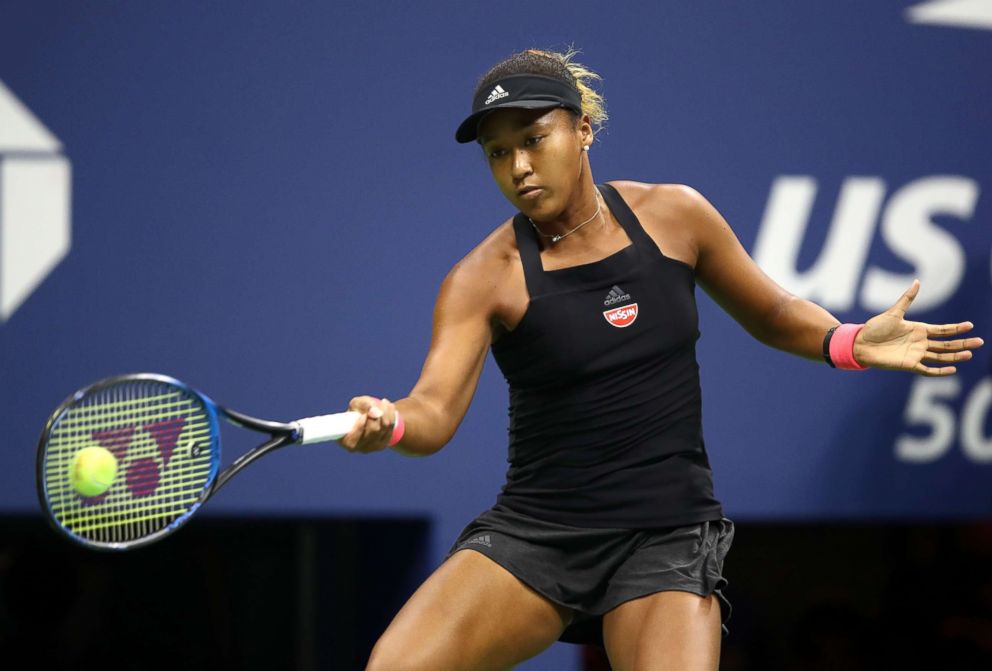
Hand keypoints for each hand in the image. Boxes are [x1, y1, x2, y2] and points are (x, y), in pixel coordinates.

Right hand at [338, 396, 397, 452]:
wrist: (370, 416)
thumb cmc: (358, 410)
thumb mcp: (357, 403)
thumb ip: (364, 406)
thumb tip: (377, 413)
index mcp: (344, 440)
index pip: (353, 439)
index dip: (360, 426)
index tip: (363, 415)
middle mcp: (357, 447)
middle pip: (373, 430)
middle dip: (377, 414)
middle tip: (376, 405)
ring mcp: (370, 448)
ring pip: (384, 427)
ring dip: (386, 412)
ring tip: (383, 402)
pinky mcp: (382, 445)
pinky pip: (391, 427)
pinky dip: (391, 415)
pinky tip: (389, 407)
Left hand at [853, 280, 983, 375]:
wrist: (860, 344)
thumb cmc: (874, 328)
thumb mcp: (893, 313)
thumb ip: (907, 299)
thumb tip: (917, 282)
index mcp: (918, 329)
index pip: (942, 330)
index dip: (956, 328)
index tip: (970, 325)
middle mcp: (920, 342)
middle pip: (946, 344)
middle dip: (963, 343)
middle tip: (980, 342)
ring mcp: (915, 354)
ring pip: (940, 356)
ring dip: (955, 356)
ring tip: (970, 354)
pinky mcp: (908, 365)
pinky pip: (927, 369)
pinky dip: (939, 371)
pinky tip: (952, 369)